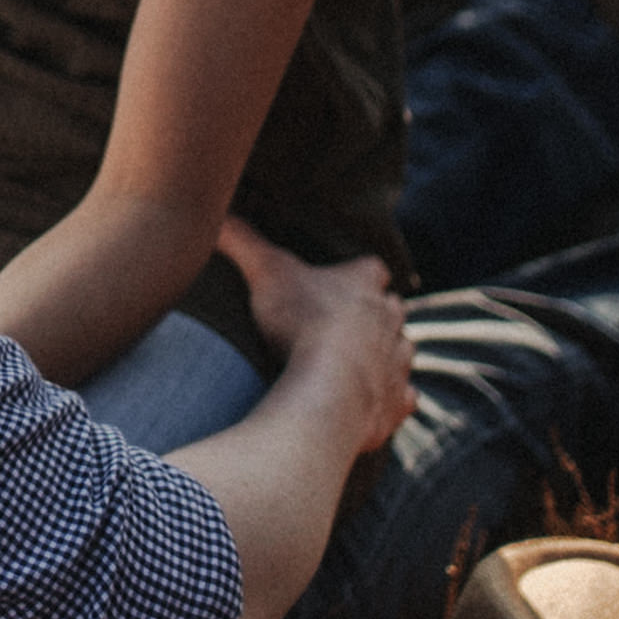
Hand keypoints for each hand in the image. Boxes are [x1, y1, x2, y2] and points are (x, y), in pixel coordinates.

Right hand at [216, 217, 413, 453]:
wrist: (329, 390)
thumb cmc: (301, 324)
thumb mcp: (264, 272)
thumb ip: (241, 241)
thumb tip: (215, 215)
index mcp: (365, 283)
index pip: (372, 268)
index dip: (359, 274)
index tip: (343, 281)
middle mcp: (390, 319)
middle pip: (391, 310)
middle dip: (374, 316)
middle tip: (344, 324)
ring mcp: (398, 363)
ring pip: (402, 352)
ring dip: (385, 356)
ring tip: (357, 363)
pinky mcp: (398, 402)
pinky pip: (404, 397)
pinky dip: (392, 398)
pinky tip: (372, 402)